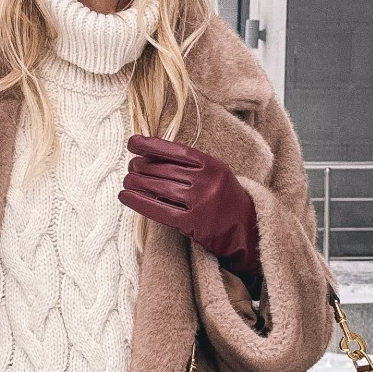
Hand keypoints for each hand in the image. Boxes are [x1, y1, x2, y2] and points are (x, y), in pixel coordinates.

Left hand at [119, 136, 261, 289]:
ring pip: (160, 188)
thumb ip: (190, 166)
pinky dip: (139, 203)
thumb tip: (151, 156)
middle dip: (142, 166)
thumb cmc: (225, 198)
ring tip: (126, 180)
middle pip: (165, 170)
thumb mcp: (215, 174)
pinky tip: (125, 197)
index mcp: (213, 165)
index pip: (176, 151)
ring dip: (137, 182)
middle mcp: (207, 182)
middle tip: (129, 166)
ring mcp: (201, 202)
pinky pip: (160, 210)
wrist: (247, 229)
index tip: (132, 142)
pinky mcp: (193, 223)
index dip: (152, 145)